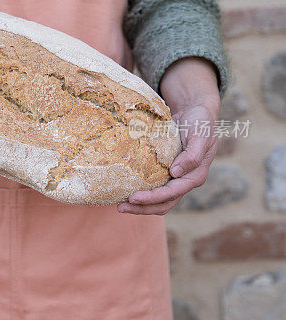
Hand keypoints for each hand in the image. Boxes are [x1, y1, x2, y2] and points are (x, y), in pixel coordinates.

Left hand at [117, 57, 220, 215]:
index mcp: (195, 176)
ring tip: (120, 205)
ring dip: (140, 205)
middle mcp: (185, 181)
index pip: (172, 194)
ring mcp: (175, 178)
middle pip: (163, 203)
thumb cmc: (200, 122)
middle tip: (120, 207)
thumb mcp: (200, 135)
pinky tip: (125, 190)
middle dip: (142, 208)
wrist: (195, 111)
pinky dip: (141, 192)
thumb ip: (192, 155)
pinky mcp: (166, 172)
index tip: (133, 198)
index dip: (152, 199)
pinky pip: (153, 187)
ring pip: (158, 200)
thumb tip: (176, 173)